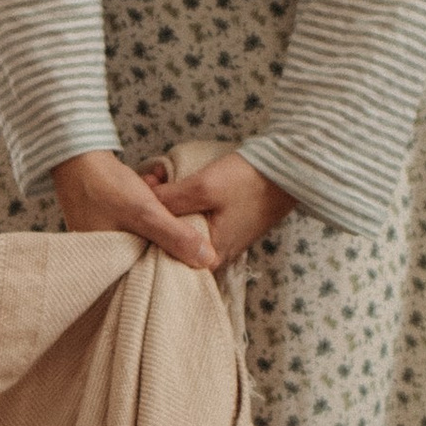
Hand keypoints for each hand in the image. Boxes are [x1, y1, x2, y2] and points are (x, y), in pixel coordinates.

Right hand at [52, 149, 216, 267]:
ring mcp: (107, 241)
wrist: (75, 156)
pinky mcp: (109, 224)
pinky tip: (149, 186)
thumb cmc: (104, 185)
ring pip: (146, 237)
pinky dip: (147, 208)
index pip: (151, 275)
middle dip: (166, 235)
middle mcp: (107, 259)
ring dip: (158, 217)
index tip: (193, 249)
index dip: (173, 262)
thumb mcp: (145, 212)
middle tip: (172, 211)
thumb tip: (208, 260)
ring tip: (153, 188)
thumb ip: (175, 236)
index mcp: (110, 266)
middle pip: (150, 256)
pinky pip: (137, 223)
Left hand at [150, 149, 295, 270]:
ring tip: (158, 179)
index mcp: (209, 258)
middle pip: (172, 239)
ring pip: (183, 226)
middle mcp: (215, 256)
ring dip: (169, 205)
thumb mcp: (203, 188)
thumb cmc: (249, 180)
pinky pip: (196, 218)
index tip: (135, 202)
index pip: (163, 252)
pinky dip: (184, 203)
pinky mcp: (227, 225)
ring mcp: (222, 240)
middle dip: (156, 212)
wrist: (290, 167)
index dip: (146, 225)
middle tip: (145, 183)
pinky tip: (173, 184)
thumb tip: (142, 204)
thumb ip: (169, 201)